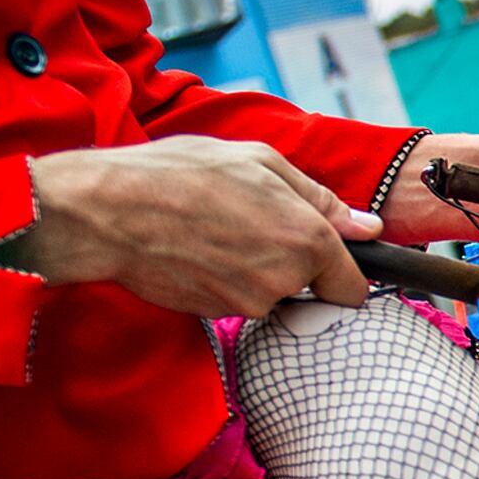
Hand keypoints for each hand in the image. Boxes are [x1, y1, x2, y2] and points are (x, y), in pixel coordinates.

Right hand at [23, 136, 375, 315]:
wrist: (111, 211)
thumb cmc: (184, 174)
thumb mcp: (260, 162)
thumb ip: (321, 199)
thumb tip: (367, 227)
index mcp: (309, 239)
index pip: (351, 287)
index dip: (340, 272)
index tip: (323, 256)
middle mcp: (285, 280)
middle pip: (306, 287)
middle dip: (289, 263)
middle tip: (250, 223)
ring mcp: (247, 303)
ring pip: (268, 294)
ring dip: (252, 269)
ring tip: (216, 230)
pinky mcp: (213, 315)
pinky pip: (234, 299)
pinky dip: (223, 280)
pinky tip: (197, 249)